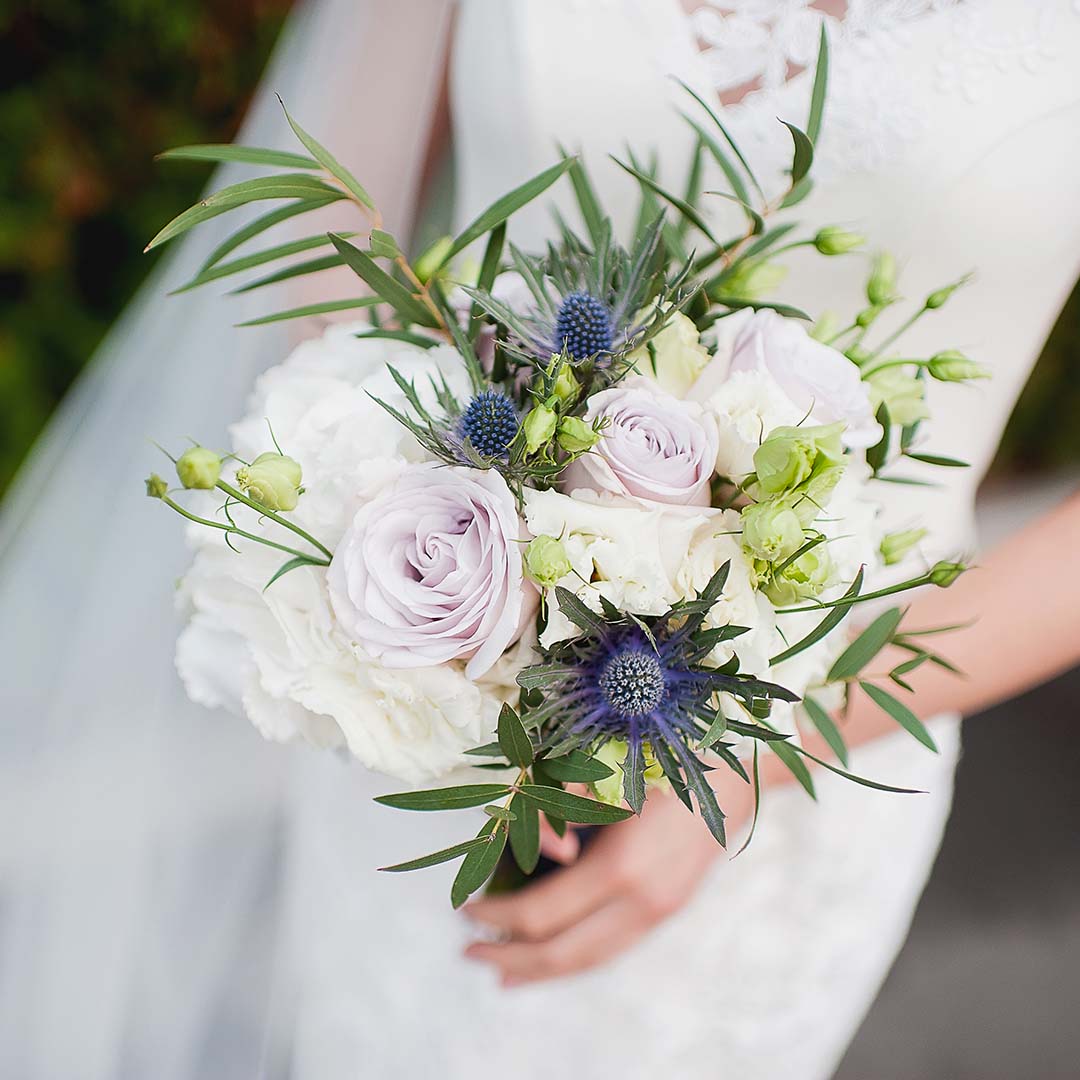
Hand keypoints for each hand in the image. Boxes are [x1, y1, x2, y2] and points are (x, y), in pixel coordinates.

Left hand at [463, 778, 753, 986]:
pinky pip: (613, 949)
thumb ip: (561, 809)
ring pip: (591, 960)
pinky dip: (576, 960)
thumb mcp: (606, 774)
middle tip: (470, 952)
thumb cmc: (667, 758)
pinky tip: (556, 958)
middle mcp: (644, 900)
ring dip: (543, 970)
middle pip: (565, 952)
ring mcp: (661, 910)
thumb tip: (541, 849)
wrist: (738, 772)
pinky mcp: (669, 908)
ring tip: (505, 974)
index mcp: (623, 867)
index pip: (544, 913)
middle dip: (513, 958)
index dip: (500, 915)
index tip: (467, 910)